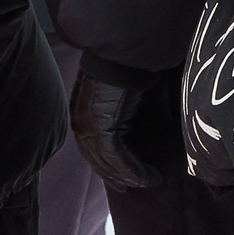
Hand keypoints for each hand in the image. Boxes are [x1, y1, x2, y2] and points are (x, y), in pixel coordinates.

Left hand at [69, 67, 163, 189]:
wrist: (124, 47)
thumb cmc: (129, 61)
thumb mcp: (123, 86)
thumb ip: (124, 102)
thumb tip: (137, 110)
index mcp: (83, 112)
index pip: (93, 147)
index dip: (109, 164)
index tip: (125, 175)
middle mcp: (82, 122)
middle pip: (98, 160)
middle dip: (117, 176)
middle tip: (135, 186)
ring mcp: (91, 126)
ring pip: (109, 163)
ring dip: (131, 177)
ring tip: (151, 182)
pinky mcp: (104, 127)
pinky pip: (119, 159)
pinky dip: (135, 170)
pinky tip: (150, 177)